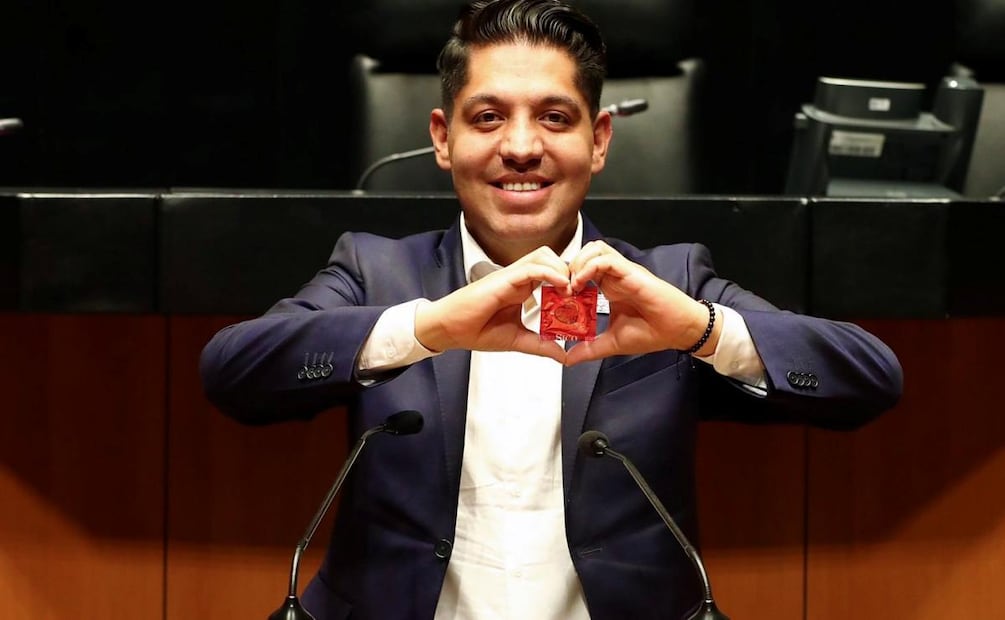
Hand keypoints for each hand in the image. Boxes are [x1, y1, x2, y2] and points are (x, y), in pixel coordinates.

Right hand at [415, 247, 570, 362]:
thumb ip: (540, 345)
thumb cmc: (475, 330)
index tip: (582, 300)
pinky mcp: (505, 278)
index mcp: (523, 289)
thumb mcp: (517, 340)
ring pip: (544, 256)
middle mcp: (519, 278)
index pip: (552, 274)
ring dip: (561, 269)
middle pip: (552, 259)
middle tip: (580, 291)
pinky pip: (533, 267)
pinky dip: (550, 273)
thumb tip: (562, 355)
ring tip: (571, 289)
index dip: (569, 282)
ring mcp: (512, 276)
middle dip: (569, 271)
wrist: (450, 329)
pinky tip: (561, 286)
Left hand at [564, 241, 720, 365]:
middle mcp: (614, 276)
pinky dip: (590, 267)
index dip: (565, 278)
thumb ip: (590, 349)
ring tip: (571, 285)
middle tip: (560, 288)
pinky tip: (582, 284)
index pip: (582, 270)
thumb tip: (568, 360)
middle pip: (585, 253)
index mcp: (609, 288)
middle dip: (569, 267)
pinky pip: (606, 258)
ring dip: (578, 263)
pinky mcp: (632, 272)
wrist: (678, 331)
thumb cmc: (652, 333)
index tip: (556, 297)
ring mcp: (623, 272)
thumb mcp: (612, 343)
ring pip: (595, 249)